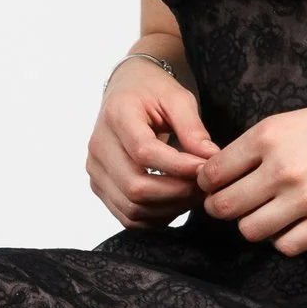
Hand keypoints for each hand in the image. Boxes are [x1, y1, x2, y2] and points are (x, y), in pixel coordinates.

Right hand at [88, 56, 218, 228]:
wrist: (126, 90)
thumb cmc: (153, 92)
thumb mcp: (177, 98)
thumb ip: (193, 128)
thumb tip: (210, 158)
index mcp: (116, 116)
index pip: (144, 152)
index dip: (179, 166)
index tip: (206, 168)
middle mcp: (99, 145)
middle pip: (135, 186)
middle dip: (177, 192)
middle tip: (205, 186)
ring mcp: (96, 169)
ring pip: (131, 207)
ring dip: (169, 208)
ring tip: (193, 194)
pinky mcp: (100, 186)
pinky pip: (127, 216)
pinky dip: (155, 216)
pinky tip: (176, 202)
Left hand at [194, 86, 306, 252]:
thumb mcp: (290, 119)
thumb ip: (257, 145)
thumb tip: (224, 171)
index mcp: (267, 137)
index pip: (212, 173)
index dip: (207, 182)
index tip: (213, 184)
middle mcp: (281, 169)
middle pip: (224, 207)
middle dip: (220, 207)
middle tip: (230, 203)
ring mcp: (306, 198)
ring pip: (250, 230)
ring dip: (251, 224)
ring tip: (263, 213)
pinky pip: (286, 245)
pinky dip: (282, 238)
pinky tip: (289, 223)